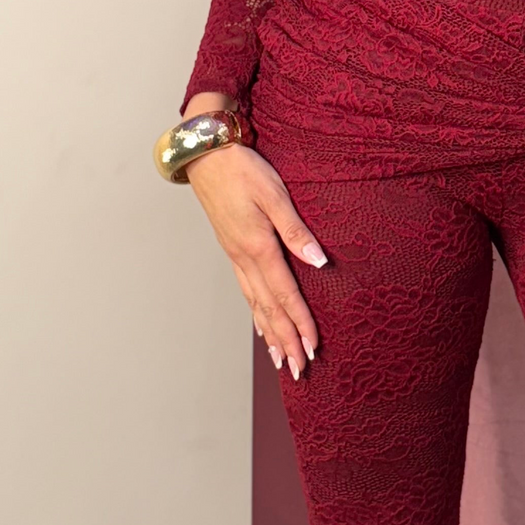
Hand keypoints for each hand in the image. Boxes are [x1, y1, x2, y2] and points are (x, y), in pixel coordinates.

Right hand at [179, 96, 325, 379]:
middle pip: (269, 309)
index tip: (314, 349)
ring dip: (270, 334)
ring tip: (280, 359)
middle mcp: (244, 259)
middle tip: (299, 370)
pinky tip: (260, 324)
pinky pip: (246, 291)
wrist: (205, 154)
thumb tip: (319, 262)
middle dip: (285, 341)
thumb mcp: (274, 194)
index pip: (285, 295)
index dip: (301, 324)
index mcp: (258, 247)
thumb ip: (296, 231)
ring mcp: (235, 256)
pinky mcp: (231, 249)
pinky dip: (256, 313)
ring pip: (256, 304)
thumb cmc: (242, 169)